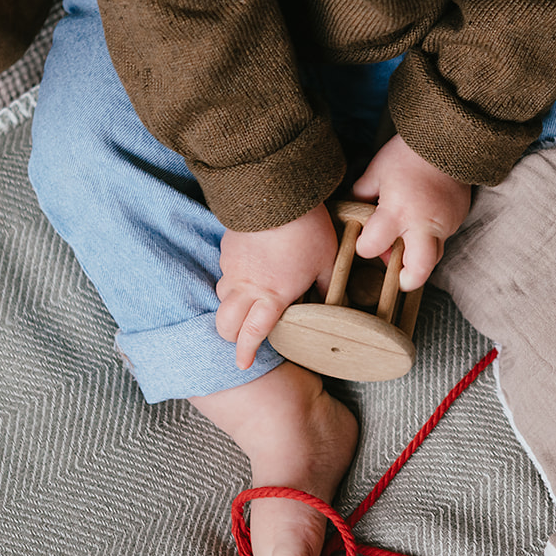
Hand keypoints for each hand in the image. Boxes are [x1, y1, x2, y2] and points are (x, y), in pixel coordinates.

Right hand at [216, 204, 338, 369]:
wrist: (277, 192)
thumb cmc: (307, 230)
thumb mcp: (326, 261)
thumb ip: (326, 286)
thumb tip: (333, 300)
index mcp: (272, 296)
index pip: (252, 334)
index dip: (245, 352)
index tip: (243, 364)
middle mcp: (246, 286)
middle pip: (225, 323)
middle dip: (230, 335)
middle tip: (241, 338)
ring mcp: (232, 266)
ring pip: (221, 296)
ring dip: (230, 307)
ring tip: (244, 306)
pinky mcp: (227, 247)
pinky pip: (225, 270)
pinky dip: (233, 279)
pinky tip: (248, 272)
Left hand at [350, 134, 470, 290]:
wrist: (447, 138)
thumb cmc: (406, 153)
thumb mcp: (376, 172)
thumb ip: (362, 196)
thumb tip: (352, 213)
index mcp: (397, 211)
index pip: (372, 246)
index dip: (364, 246)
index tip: (364, 241)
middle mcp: (423, 223)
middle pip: (418, 270)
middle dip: (406, 279)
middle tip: (398, 275)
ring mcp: (445, 223)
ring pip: (434, 256)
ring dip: (418, 256)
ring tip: (407, 242)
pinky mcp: (458, 218)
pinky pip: (444, 237)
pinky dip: (430, 236)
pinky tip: (422, 220)